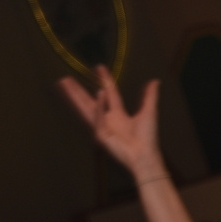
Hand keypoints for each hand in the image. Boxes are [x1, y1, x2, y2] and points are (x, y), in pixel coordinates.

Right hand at [57, 65, 165, 180]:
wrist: (145, 154)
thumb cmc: (147, 136)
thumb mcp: (149, 111)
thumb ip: (150, 96)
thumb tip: (155, 81)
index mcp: (118, 113)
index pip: (110, 92)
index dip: (104, 79)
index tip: (98, 66)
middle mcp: (107, 118)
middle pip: (89, 100)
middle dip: (77, 90)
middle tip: (65, 78)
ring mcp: (101, 126)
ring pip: (86, 107)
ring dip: (76, 95)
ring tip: (65, 83)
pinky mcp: (100, 134)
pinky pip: (98, 118)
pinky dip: (100, 107)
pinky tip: (100, 94)